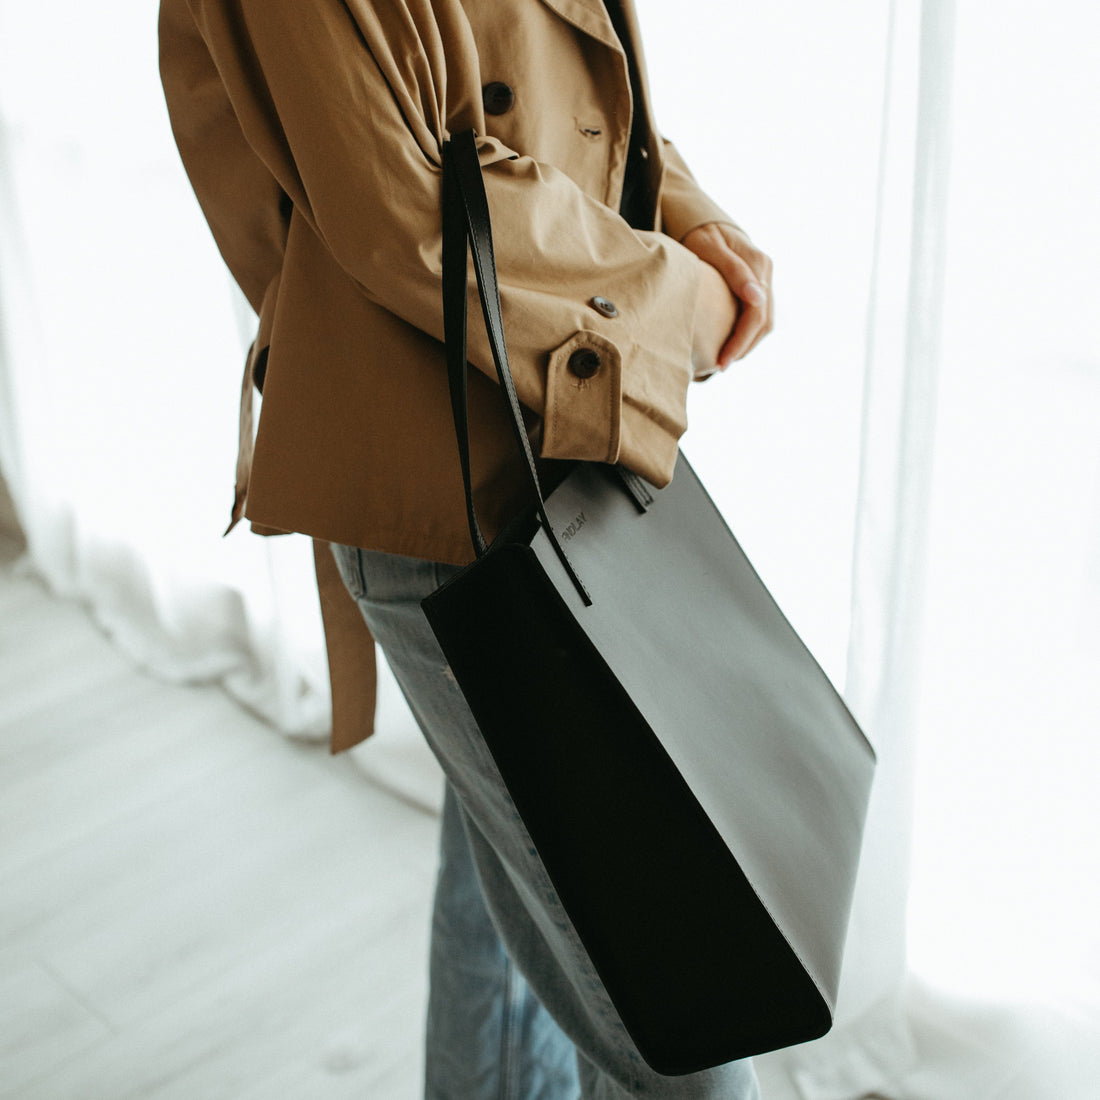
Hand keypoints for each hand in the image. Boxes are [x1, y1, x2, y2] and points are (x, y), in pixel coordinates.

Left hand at [682, 222, 773, 370]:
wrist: (707, 223)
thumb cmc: (701, 234)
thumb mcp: (710, 248)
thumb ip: (734, 271)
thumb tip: (757, 297)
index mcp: (758, 264)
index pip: (756, 314)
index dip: (740, 341)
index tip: (721, 361)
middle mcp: (766, 273)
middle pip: (764, 322)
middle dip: (743, 348)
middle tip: (720, 366)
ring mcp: (765, 280)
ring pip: (765, 323)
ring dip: (747, 345)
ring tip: (724, 360)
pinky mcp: (759, 286)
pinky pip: (759, 317)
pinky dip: (747, 335)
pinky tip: (730, 346)